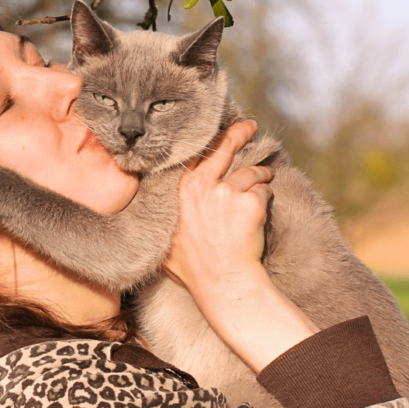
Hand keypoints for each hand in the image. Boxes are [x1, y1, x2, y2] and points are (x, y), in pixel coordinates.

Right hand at [164, 120, 272, 289]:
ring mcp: (227, 193)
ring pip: (251, 173)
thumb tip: (141, 214)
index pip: (198, 156)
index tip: (220, 133)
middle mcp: (203, 186)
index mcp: (181, 191)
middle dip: (240, 132)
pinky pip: (264, 192)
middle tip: (251, 125)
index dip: (211, 142)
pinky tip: (260, 214)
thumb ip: (161, 218)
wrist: (222, 282)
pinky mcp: (250, 202)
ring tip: (264, 183)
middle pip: (225, 147)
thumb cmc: (193, 267)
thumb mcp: (165, 238)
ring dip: (261, 177)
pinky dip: (267, 199)